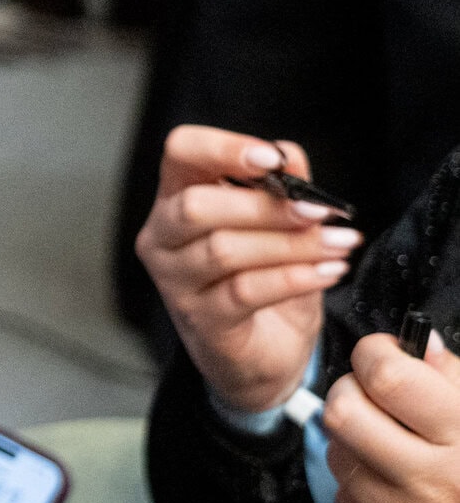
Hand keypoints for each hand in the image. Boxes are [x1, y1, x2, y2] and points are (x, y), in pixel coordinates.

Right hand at [135, 126, 359, 413]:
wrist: (264, 354)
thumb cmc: (264, 279)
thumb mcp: (279, 226)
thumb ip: (282, 186)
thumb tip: (288, 154)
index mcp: (176, 196)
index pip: (180, 152)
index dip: (222, 149)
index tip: (271, 159)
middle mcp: (163, 236)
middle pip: (196, 206)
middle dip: (265, 206)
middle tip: (319, 210)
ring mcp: (175, 281)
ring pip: (224, 250)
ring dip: (292, 244)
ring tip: (340, 244)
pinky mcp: (201, 320)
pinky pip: (246, 291)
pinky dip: (295, 278)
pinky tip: (329, 271)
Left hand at [324, 330, 459, 502]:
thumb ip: (454, 381)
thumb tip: (420, 342)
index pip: (389, 378)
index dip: (376, 354)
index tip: (383, 354)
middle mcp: (430, 481)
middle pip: (343, 411)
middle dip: (349, 392)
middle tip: (371, 398)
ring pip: (336, 452)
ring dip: (355, 444)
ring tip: (393, 453)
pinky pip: (343, 496)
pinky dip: (360, 487)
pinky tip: (394, 495)